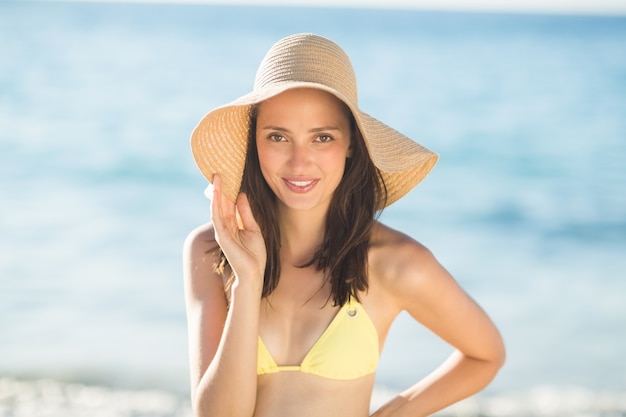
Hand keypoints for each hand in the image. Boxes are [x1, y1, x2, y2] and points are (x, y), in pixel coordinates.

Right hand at [211, 174, 266, 293]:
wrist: (253, 273)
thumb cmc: (254, 254)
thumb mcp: (253, 228)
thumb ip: (245, 212)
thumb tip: (241, 195)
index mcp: (233, 225)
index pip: (228, 204)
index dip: (228, 190)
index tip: (228, 176)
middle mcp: (225, 226)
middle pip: (221, 203)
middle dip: (220, 188)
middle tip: (218, 172)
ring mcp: (222, 231)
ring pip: (218, 207)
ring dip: (217, 193)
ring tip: (217, 178)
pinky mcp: (222, 236)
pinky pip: (217, 217)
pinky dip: (216, 205)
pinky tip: (217, 194)